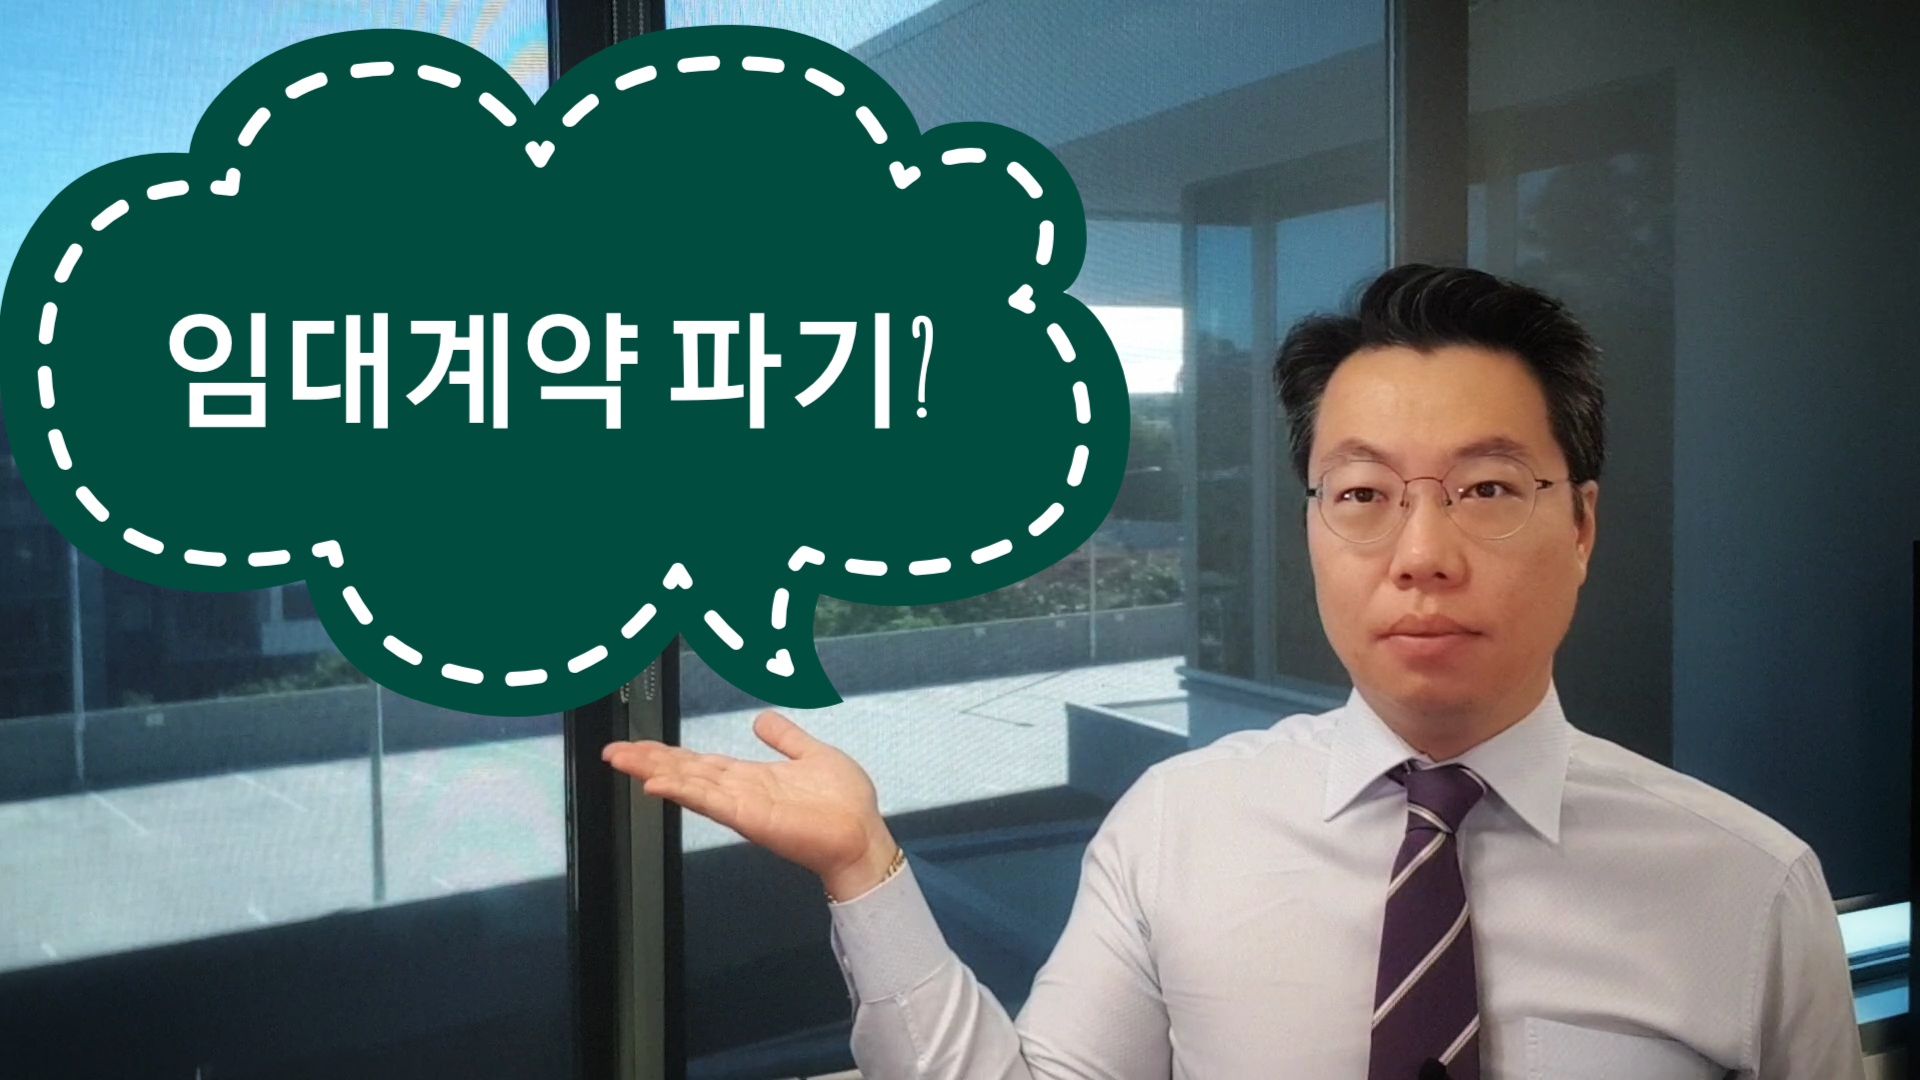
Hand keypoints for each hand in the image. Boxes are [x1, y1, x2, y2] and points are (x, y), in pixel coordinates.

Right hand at [602, 709, 899, 897]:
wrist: (863, 836)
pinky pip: (710, 801)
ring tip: (624, 761)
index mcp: (751, 777)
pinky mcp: (750, 818)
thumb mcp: (812, 754)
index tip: (638, 745)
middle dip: (649, 761)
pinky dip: (683, 791)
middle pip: (685, 772)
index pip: (700, 762)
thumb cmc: (845, 804)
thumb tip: (763, 719)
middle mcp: (740, 791)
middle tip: (614, 751)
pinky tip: (657, 784)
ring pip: (690, 783)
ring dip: (655, 771)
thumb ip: (785, 738)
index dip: (668, 754)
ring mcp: (742, 806)